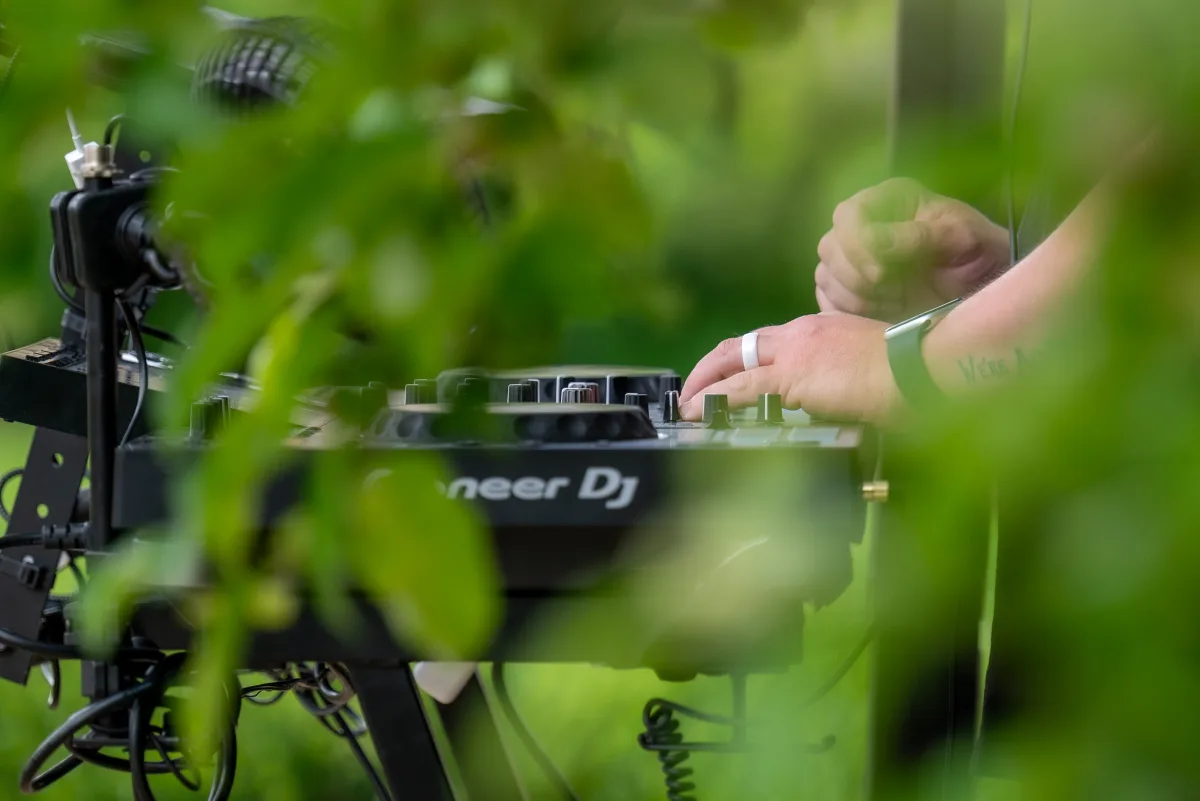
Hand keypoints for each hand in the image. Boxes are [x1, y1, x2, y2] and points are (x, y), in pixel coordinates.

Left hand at [679, 313, 898, 424]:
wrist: (924, 368)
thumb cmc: (913, 374)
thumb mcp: (871, 368)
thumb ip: (847, 378)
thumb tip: (841, 400)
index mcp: (820, 330)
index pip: (768, 342)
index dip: (741, 360)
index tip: (727, 378)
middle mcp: (801, 333)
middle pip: (741, 345)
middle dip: (712, 367)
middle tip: (693, 389)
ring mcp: (794, 352)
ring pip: (732, 362)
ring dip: (704, 385)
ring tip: (687, 405)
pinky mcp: (792, 376)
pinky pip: (740, 389)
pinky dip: (713, 399)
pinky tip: (697, 412)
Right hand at [816, 178, 1010, 321]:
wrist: (979, 288)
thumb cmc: (975, 254)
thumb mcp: (961, 236)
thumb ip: (921, 235)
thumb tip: (876, 244)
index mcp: (886, 199)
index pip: (848, 216)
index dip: (858, 246)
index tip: (881, 274)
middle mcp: (858, 223)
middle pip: (830, 248)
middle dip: (860, 278)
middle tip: (898, 293)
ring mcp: (845, 256)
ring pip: (825, 277)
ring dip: (859, 298)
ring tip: (898, 304)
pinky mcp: (841, 288)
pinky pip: (826, 301)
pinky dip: (850, 314)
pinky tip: (882, 314)